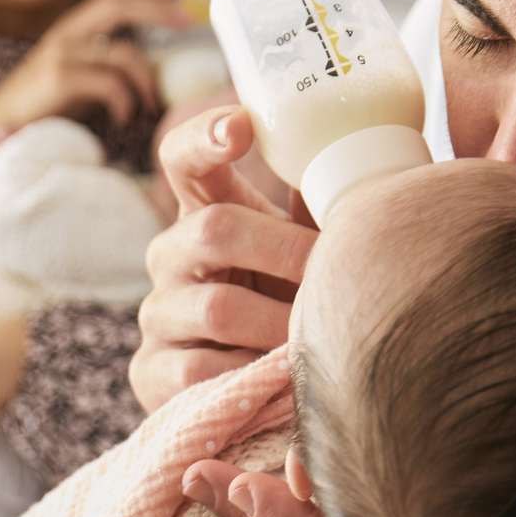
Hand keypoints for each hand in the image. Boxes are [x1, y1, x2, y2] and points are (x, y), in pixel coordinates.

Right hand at [0, 0, 186, 195]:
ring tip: (151, 104)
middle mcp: (66, 33)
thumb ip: (105, 64)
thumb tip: (152, 68)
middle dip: (158, 9)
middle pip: (118, 3)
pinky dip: (126, 101)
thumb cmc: (42, 109)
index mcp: (72, 29)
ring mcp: (61, 54)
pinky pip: (110, 83)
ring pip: (123, 52)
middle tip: (188, 21)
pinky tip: (124, 118)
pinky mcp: (59, 80)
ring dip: (147, 79)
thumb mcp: (77, 77)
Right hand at [130, 106, 316, 411]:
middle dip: (283, 252)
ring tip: (322, 340)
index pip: (182, 158)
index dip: (205, 137)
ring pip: (217, 307)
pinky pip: (202, 371)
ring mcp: (157, 314)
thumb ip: (321, 218)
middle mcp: (169, 256)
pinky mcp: (151, 373)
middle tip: (331, 275)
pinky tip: (283, 384)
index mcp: (204, 212)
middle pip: (213, 230)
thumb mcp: (301, 257)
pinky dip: (253, 376)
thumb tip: (364, 176)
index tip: (242, 125)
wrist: (250, 391)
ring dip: (280, 324)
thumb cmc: (285, 304)